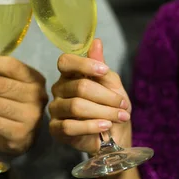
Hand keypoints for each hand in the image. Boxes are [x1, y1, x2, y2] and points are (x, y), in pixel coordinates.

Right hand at [49, 39, 132, 154]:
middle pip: (79, 87)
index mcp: (70, 75)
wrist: (115, 136)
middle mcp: (59, 90)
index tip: (104, 71)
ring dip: (103, 112)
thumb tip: (96, 41)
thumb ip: (101, 65)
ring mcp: (55, 109)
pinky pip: (70, 126)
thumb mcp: (112, 84)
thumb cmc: (111, 107)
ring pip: (76, 106)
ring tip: (120, 117)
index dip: (84, 64)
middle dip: (106, 96)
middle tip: (123, 104)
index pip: (65, 61)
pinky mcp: (56, 129)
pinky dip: (92, 126)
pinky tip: (105, 126)